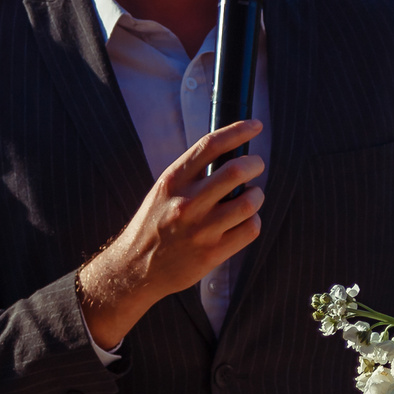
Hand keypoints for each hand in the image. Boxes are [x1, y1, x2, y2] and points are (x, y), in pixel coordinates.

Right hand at [77, 119, 264, 349]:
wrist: (136, 267)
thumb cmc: (155, 223)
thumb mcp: (164, 191)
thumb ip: (193, 173)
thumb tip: (231, 151)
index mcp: (173, 181)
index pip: (210, 146)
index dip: (238, 131)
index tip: (255, 126)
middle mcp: (186, 204)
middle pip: (236, 171)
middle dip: (254, 164)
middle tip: (256, 166)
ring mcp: (201, 230)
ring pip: (249, 202)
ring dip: (257, 195)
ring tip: (250, 196)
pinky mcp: (212, 254)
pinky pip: (250, 229)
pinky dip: (253, 221)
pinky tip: (244, 221)